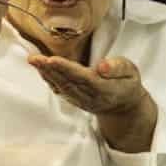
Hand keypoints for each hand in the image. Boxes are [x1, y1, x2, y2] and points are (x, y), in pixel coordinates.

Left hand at [29, 55, 157, 152]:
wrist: (124, 107)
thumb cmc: (127, 83)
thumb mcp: (131, 72)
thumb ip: (118, 67)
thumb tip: (102, 66)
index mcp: (106, 89)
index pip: (84, 78)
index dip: (67, 69)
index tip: (52, 59)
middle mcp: (91, 97)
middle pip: (68, 83)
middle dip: (50, 70)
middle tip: (35, 58)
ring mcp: (82, 101)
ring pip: (62, 87)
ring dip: (46, 74)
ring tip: (34, 61)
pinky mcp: (75, 101)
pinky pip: (60, 90)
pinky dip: (49, 80)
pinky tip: (41, 70)